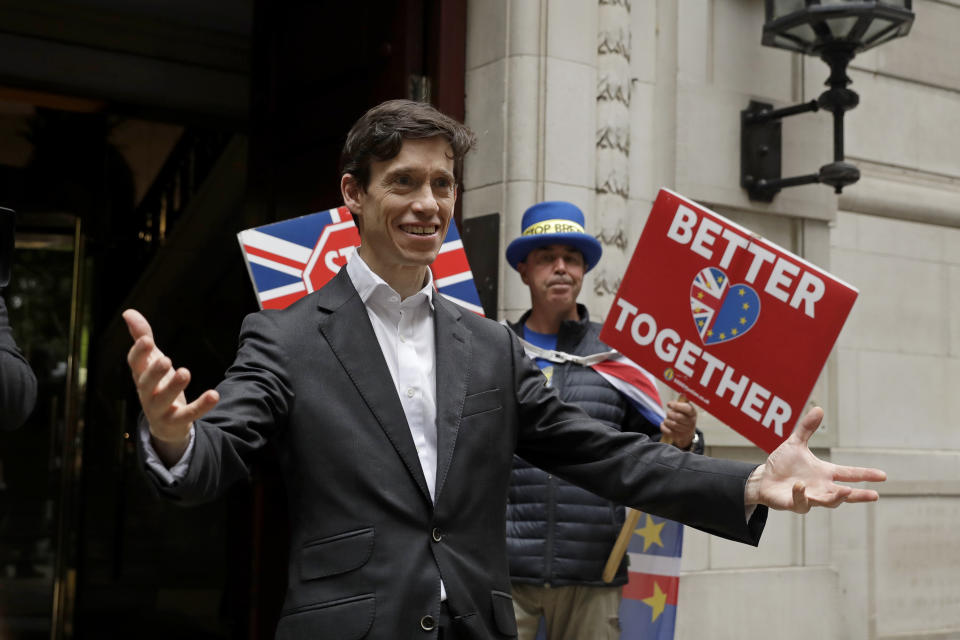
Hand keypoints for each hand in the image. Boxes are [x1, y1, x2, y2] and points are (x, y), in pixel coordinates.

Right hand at [123, 309, 218, 463]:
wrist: (165, 422)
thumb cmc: (157, 384)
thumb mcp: (152, 360)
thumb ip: (142, 337)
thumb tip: (128, 312)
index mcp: (141, 376)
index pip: (134, 364)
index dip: (138, 353)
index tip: (146, 339)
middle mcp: (146, 393)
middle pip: (145, 384)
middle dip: (154, 372)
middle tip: (165, 359)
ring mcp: (160, 409)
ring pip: (163, 400)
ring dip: (174, 387)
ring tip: (185, 372)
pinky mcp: (176, 421)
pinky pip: (188, 415)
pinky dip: (201, 406)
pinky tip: (214, 394)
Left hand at [660, 399, 696, 448]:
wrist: (687, 434)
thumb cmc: (684, 418)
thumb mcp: (685, 409)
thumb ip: (680, 403)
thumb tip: (682, 393)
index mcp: (693, 413)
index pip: (686, 408)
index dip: (676, 405)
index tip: (669, 404)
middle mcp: (691, 422)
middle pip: (678, 417)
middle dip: (670, 414)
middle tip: (669, 413)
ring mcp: (685, 431)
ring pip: (672, 424)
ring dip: (666, 420)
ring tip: (668, 419)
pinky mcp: (678, 437)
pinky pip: (666, 431)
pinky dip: (663, 426)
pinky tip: (664, 425)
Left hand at [745, 406, 885, 511]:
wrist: (764, 479)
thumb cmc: (783, 464)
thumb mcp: (795, 444)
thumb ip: (807, 428)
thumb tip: (819, 409)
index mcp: (825, 473)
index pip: (849, 474)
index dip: (865, 475)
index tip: (883, 475)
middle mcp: (821, 487)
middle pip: (845, 494)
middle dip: (859, 495)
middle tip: (874, 495)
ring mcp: (810, 498)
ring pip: (828, 502)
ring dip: (836, 497)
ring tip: (845, 491)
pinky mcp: (795, 504)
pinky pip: (802, 502)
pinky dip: (802, 495)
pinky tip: (799, 485)